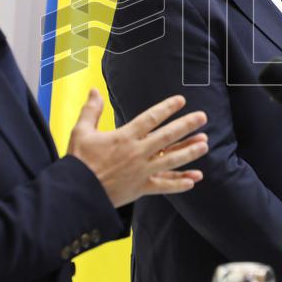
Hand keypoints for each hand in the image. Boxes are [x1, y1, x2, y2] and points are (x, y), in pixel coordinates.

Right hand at [67, 89, 208, 207]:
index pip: (150, 119)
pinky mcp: (140, 189)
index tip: (181, 100)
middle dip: (186, 126)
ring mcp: (141, 172)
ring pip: (171, 160)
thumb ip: (91, 110)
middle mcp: (136, 153)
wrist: (76, 192)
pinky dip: (179, 184)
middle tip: (202, 117)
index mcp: (124, 137)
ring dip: (189, 152)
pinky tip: (193, 180)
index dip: (166, 108)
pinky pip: (164, 186)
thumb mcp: (81, 131)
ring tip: (205, 145)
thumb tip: (94, 89)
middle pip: (167, 137)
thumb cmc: (78, 161)